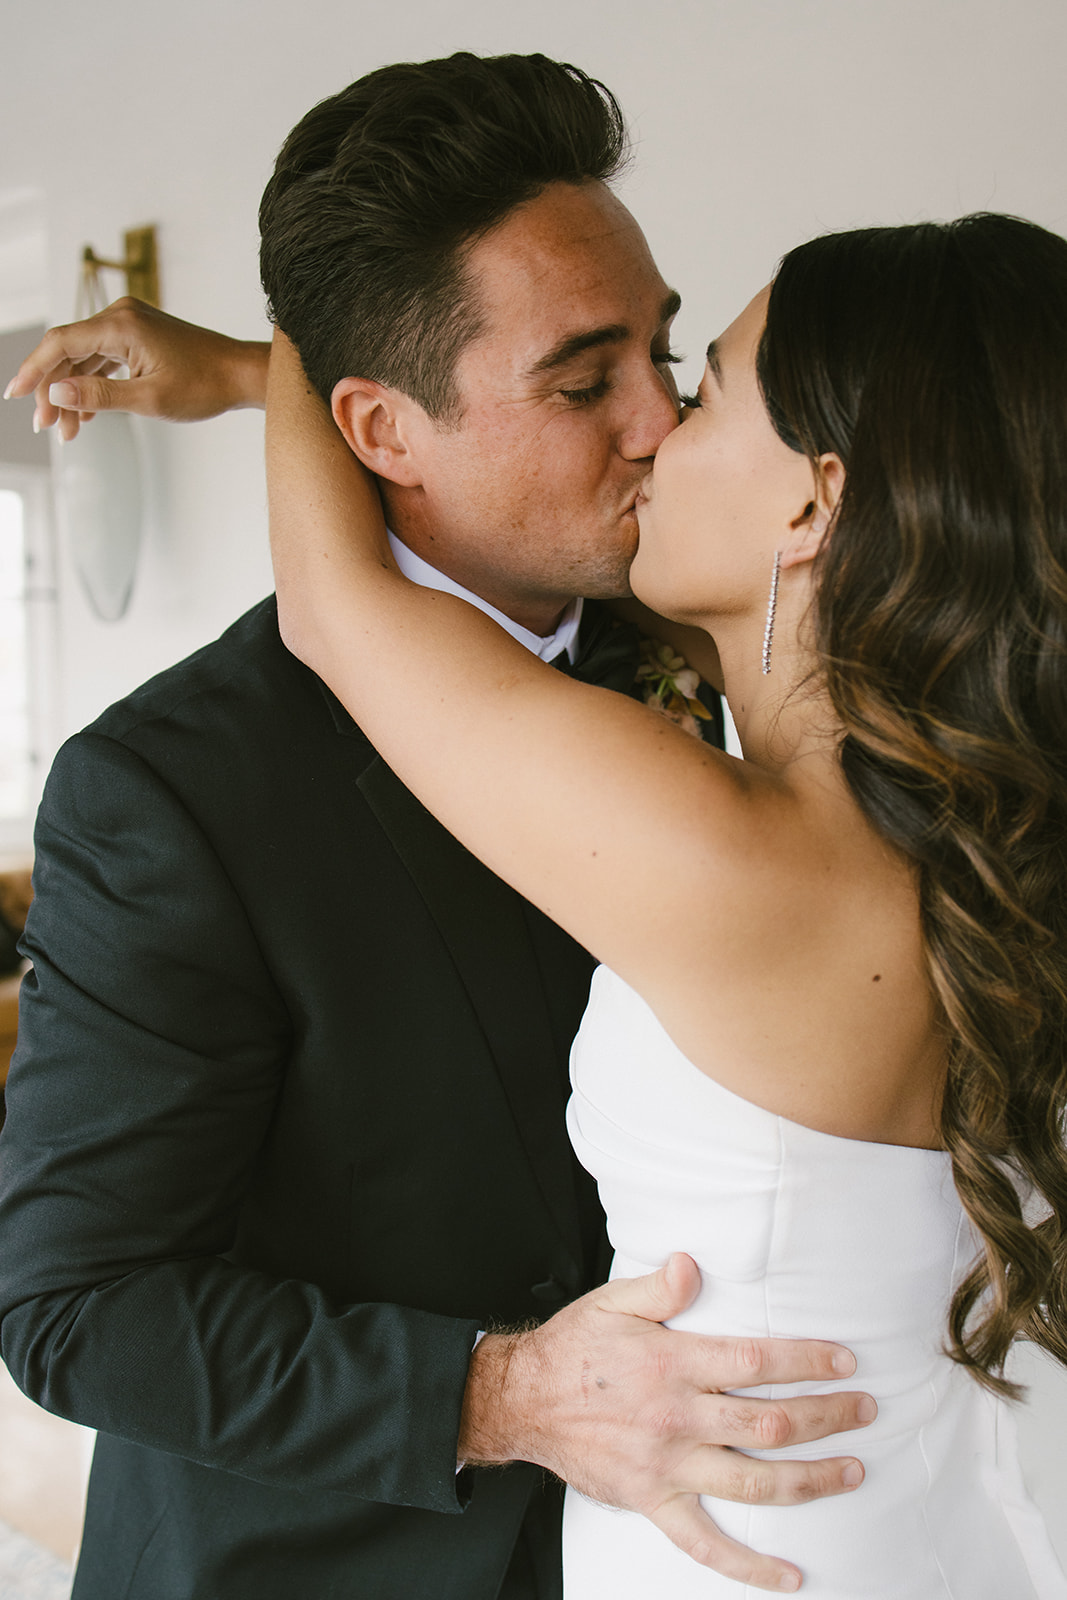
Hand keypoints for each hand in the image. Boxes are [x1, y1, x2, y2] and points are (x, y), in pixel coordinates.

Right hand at [2, 297, 269, 440]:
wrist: (240, 374)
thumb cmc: (203, 386)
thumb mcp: (149, 398)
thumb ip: (100, 395)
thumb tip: (56, 391)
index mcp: (120, 325)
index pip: (60, 343)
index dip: (34, 369)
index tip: (15, 396)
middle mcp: (120, 316)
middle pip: (68, 351)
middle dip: (53, 389)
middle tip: (47, 427)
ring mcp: (129, 324)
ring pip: (85, 358)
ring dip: (73, 392)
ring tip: (68, 431)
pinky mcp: (138, 336)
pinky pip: (103, 358)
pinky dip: (92, 384)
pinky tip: (86, 415)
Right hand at [460, 1253, 874, 1593]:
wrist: (523, 1401)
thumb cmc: (574, 1348)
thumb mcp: (613, 1302)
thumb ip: (660, 1288)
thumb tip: (694, 1266)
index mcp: (671, 1364)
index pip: (755, 1363)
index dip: (805, 1362)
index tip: (845, 1362)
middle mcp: (677, 1419)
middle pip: (769, 1424)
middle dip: (826, 1417)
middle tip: (864, 1410)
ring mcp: (668, 1467)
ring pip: (754, 1483)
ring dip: (811, 1480)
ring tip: (853, 1471)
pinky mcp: (654, 1502)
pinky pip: (707, 1544)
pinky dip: (750, 1567)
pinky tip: (790, 1576)